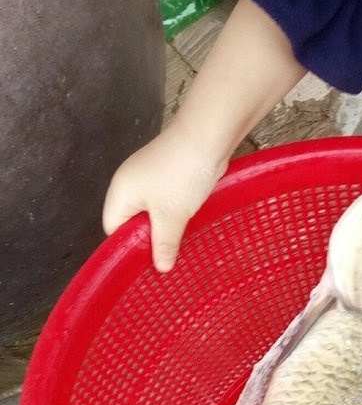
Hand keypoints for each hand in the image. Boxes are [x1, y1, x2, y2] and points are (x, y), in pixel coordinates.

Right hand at [103, 122, 227, 271]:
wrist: (207, 136)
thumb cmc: (181, 176)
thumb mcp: (171, 216)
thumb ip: (163, 243)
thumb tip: (161, 268)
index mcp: (120, 193)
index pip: (113, 229)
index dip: (128, 248)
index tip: (148, 264)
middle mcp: (129, 183)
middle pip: (131, 221)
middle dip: (148, 239)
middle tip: (166, 259)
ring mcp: (148, 176)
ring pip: (151, 211)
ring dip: (165, 226)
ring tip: (179, 244)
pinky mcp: (167, 172)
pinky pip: (165, 200)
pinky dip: (174, 213)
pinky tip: (188, 223)